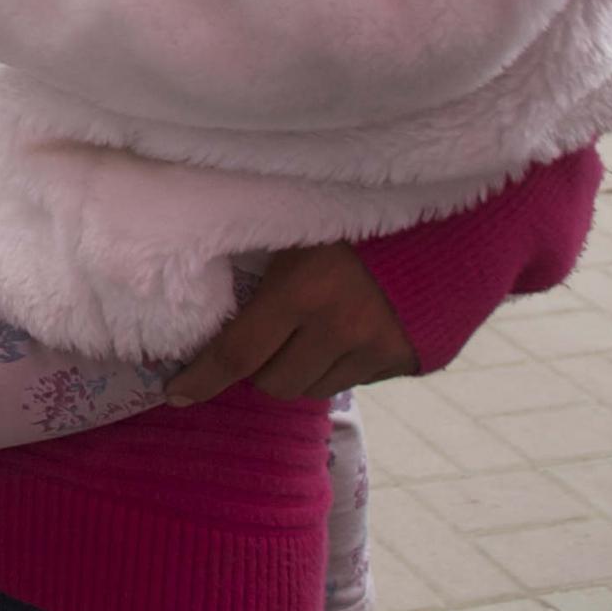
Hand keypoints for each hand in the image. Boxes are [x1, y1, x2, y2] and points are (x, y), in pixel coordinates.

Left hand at [164, 242, 417, 404]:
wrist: (436, 219)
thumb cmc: (347, 216)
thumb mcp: (293, 233)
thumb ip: (259, 271)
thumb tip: (209, 308)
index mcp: (301, 291)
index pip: (237, 353)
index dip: (202, 379)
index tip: (175, 394)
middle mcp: (339, 328)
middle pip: (274, 383)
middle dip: (260, 368)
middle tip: (264, 338)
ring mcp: (377, 349)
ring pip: (313, 389)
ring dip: (300, 370)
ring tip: (309, 331)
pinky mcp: (406, 360)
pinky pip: (353, 382)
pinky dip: (338, 367)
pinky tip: (346, 332)